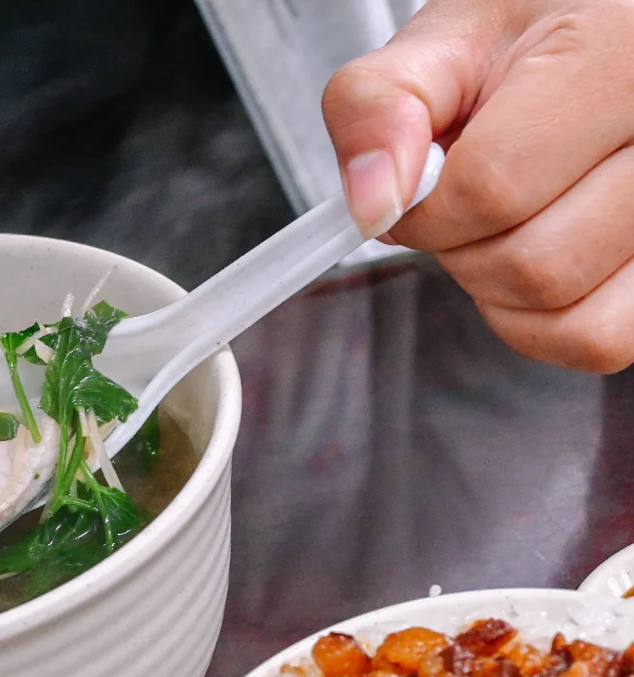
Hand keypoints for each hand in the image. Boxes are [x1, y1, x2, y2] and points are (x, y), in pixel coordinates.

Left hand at [323, 0, 633, 372]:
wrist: (604, 30)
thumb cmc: (538, 35)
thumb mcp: (446, 42)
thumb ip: (380, 105)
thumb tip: (372, 201)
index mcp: (618, 58)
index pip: (493, 188)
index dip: (426, 209)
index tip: (414, 189)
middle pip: (531, 265)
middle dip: (462, 250)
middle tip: (465, 202)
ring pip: (570, 315)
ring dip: (501, 289)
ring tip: (511, 219)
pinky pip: (604, 341)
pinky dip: (548, 325)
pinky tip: (541, 260)